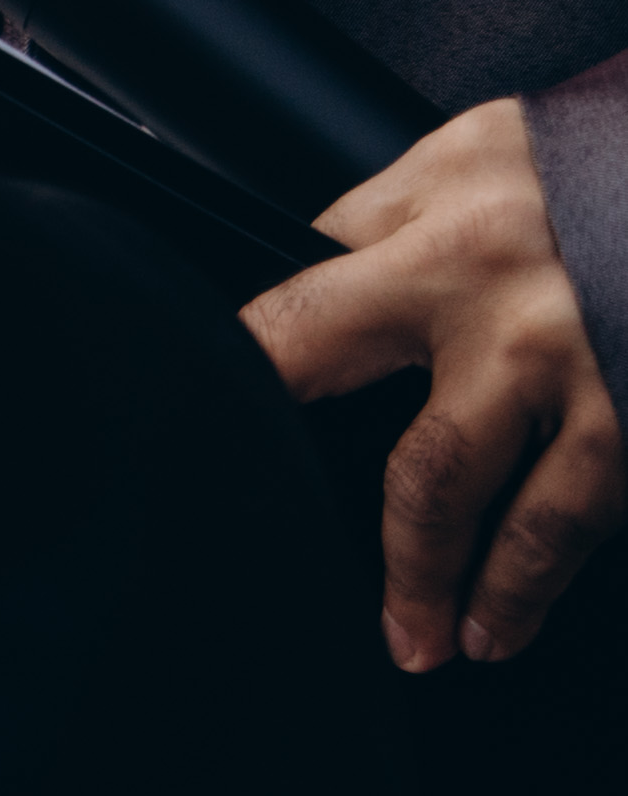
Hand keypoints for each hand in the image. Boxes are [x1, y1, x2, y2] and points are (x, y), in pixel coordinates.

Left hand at [246, 98, 624, 667]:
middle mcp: (518, 316)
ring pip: (546, 513)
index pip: (297, 334)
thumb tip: (291, 297)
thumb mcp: (465, 157)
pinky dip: (577, 554)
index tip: (208, 465)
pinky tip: (547, 591)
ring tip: (472, 642)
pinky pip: (611, 496)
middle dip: (409, 562)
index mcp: (439, 243)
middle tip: (395, 633)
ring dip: (504, 590)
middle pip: (434, 471)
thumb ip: (375, 233)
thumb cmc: (588, 154)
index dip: (243, 399)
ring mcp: (606, 367)